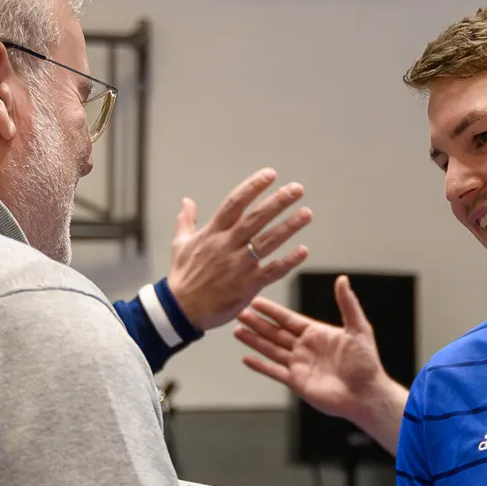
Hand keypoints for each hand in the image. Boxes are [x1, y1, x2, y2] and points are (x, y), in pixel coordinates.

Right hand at [167, 168, 311, 332]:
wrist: (181, 310)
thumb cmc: (182, 277)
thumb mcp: (180, 245)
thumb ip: (186, 221)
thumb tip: (187, 201)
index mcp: (212, 233)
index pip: (235, 203)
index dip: (253, 187)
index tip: (270, 174)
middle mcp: (226, 246)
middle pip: (255, 218)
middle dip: (278, 202)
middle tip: (297, 189)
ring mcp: (238, 266)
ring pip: (267, 242)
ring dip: (289, 227)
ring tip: (306, 214)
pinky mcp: (247, 286)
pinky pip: (272, 272)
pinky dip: (288, 262)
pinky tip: (303, 251)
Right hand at [234, 276, 407, 453]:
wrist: (366, 394)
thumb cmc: (366, 363)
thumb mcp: (358, 329)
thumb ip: (348, 304)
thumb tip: (342, 280)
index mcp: (317, 333)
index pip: (289, 319)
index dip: (272, 310)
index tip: (256, 301)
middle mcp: (305, 348)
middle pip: (275, 332)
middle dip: (257, 323)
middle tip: (240, 313)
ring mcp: (299, 365)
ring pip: (271, 349)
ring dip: (254, 341)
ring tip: (237, 331)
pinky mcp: (296, 382)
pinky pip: (274, 372)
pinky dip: (260, 366)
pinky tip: (246, 358)